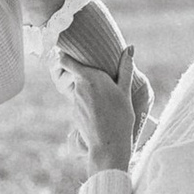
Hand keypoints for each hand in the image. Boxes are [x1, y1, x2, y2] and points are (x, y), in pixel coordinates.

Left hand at [60, 33, 145, 168]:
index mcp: (90, 77)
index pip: (66, 61)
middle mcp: (78, 87)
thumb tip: (130, 48)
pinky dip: (88, 105)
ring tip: (104, 99)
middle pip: (76, 75)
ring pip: (80, 90)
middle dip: (85, 74)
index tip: (65, 49)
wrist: (108, 145)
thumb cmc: (120, 116)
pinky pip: (81, 103)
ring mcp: (75, 102)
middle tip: (100, 77)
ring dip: (88, 91)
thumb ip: (125, 68)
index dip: (63, 54)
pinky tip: (100, 113)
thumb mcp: (125, 91)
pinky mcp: (74, 114)